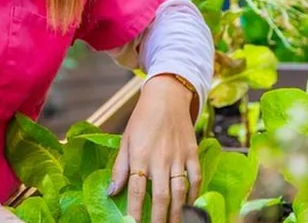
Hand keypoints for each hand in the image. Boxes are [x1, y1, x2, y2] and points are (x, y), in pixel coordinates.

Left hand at [109, 75, 200, 222]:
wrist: (166, 97)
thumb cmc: (142, 119)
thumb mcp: (126, 141)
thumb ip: (120, 168)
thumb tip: (112, 192)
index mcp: (140, 155)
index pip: (136, 190)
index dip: (134, 210)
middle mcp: (160, 158)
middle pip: (161, 196)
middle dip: (159, 218)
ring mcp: (179, 156)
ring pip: (180, 191)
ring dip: (177, 212)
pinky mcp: (192, 153)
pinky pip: (196, 178)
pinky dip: (194, 194)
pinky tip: (190, 206)